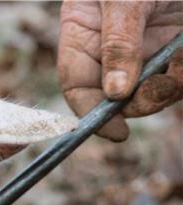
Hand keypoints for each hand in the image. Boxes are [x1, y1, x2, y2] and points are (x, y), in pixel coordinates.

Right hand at [58, 0, 182, 140]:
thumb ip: (119, 42)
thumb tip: (116, 94)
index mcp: (82, 30)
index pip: (76, 82)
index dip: (90, 110)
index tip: (115, 130)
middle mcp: (110, 44)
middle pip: (114, 94)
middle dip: (139, 100)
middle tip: (164, 88)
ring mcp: (145, 45)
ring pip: (150, 89)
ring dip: (170, 88)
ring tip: (182, 68)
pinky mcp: (174, 45)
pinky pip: (177, 76)